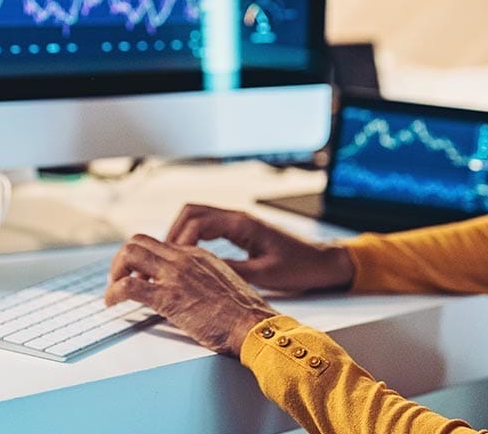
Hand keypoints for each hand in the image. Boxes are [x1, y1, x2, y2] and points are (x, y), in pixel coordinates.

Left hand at [104, 234, 278, 354]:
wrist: (254, 326)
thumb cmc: (243, 314)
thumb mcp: (222, 283)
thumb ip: (202, 277)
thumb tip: (187, 287)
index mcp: (197, 254)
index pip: (158, 244)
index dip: (142, 259)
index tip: (138, 275)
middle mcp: (184, 258)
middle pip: (138, 242)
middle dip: (122, 259)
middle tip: (119, 278)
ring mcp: (174, 275)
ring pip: (129, 254)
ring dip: (115, 272)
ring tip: (114, 289)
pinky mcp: (167, 297)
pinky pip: (127, 287)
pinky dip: (113, 293)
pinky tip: (111, 303)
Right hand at [165, 204, 354, 293]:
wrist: (324, 262)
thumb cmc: (301, 267)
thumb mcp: (265, 274)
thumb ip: (231, 270)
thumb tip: (200, 272)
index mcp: (242, 224)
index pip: (196, 222)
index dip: (178, 240)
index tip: (170, 261)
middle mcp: (237, 218)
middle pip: (190, 213)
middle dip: (172, 233)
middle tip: (163, 257)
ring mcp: (238, 222)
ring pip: (197, 217)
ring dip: (180, 234)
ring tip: (172, 258)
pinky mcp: (241, 230)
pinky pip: (208, 227)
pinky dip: (193, 237)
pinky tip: (190, 257)